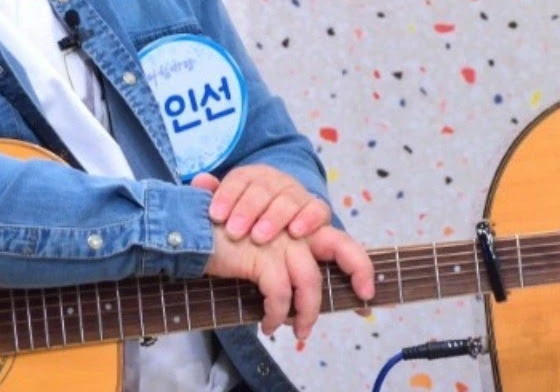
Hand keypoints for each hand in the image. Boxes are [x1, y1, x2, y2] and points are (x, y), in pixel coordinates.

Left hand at [199, 163, 333, 244]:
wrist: (281, 212)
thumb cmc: (247, 214)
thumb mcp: (229, 203)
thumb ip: (214, 194)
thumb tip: (199, 180)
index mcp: (251, 176)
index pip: (239, 180)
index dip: (226, 196)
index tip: (215, 216)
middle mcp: (276, 181)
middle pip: (262, 190)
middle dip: (247, 210)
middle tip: (234, 232)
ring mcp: (297, 193)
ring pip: (288, 200)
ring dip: (274, 218)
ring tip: (258, 237)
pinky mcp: (316, 208)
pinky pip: (317, 209)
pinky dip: (308, 219)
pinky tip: (296, 232)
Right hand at [203, 223, 376, 340]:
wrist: (191, 226)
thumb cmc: (225, 238)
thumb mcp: (259, 247)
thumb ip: (281, 264)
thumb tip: (295, 297)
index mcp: (300, 226)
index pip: (340, 240)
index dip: (359, 266)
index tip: (367, 293)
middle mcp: (296, 230)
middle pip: (342, 248)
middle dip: (358, 274)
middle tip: (361, 308)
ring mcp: (281, 241)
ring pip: (310, 283)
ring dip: (306, 315)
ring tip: (299, 333)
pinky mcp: (261, 256)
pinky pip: (279, 294)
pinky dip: (276, 315)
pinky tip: (267, 325)